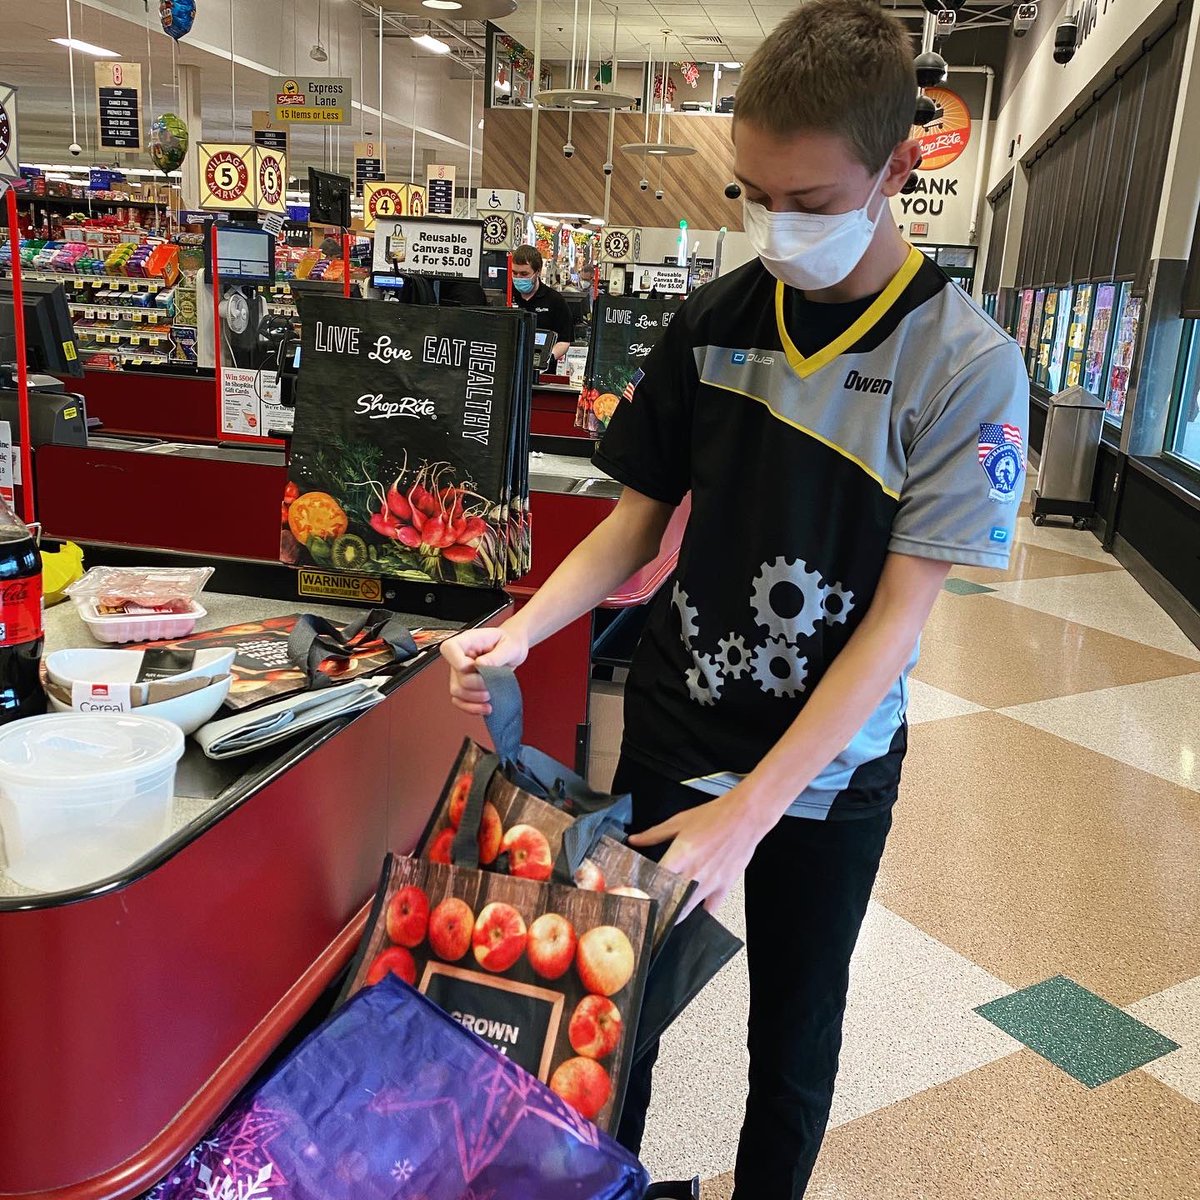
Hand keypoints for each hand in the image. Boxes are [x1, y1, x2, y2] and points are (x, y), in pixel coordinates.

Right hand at [441, 623, 529, 715]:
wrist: (513, 650)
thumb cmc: (509, 643)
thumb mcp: (509, 646)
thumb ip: (496, 656)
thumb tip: (481, 664)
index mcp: (466, 641)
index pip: (449, 649)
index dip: (462, 664)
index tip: (479, 667)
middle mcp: (459, 656)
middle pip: (459, 677)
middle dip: (479, 684)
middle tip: (493, 681)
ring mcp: (459, 672)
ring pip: (458, 692)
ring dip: (477, 698)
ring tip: (492, 693)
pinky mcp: (464, 686)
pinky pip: (460, 701)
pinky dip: (472, 707)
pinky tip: (486, 707)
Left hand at [627, 789, 769, 918]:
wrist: (744, 816)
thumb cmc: (714, 816)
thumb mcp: (679, 821)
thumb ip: (654, 834)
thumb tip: (635, 840)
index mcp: (680, 855)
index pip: (655, 881)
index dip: (643, 892)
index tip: (635, 898)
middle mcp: (694, 872)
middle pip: (669, 901)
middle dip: (657, 910)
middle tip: (648, 914)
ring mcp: (710, 883)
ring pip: (687, 910)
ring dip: (674, 916)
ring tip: (664, 919)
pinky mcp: (724, 887)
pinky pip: (710, 910)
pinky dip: (701, 915)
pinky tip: (693, 915)